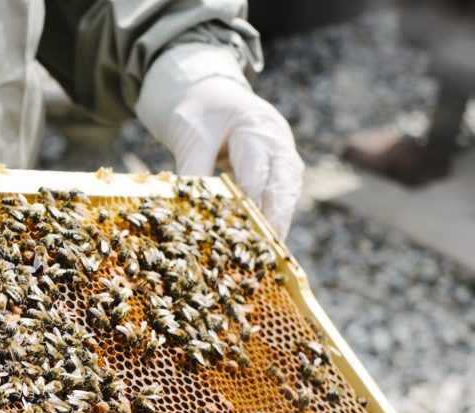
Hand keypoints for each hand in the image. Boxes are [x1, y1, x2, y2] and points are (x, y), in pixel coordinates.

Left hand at [136, 44, 303, 236]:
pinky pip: (279, 196)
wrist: (210, 96)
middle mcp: (279, 143)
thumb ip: (194, 170)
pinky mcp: (278, 172)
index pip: (258, 169)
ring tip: (268, 252)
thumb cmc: (201, 113)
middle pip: (284, 184)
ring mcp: (283, 157)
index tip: (246, 226)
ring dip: (278, 221)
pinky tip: (262, 242)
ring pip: (287, 193)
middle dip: (277, 217)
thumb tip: (189, 211)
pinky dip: (272, 218)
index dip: (252, 200)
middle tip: (269, 247)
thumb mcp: (192, 136)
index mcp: (258, 127)